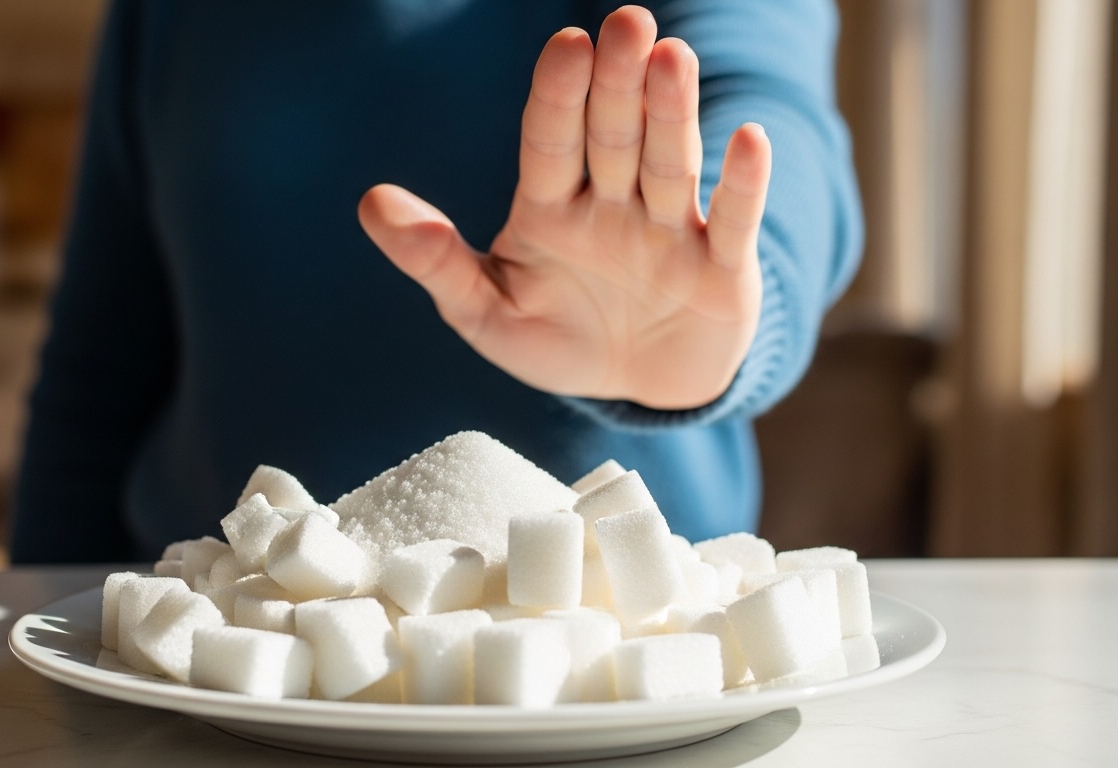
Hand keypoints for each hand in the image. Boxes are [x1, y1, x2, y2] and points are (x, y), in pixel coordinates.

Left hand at [358, 6, 770, 409]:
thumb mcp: (486, 313)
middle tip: (626, 23)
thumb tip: (370, 201)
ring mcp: (670, 231)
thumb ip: (435, 261)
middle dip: (619, 83)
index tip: (566, 45)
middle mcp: (613, 205)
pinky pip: (733, 222)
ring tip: (674, 57)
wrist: (636, 391)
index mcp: (551, 207)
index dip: (558, 96)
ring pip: (669, 164)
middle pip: (614, 136)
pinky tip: (747, 139)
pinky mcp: (722, 269)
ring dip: (673, 114)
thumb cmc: (558, 341)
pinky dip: (743, 186)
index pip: (551, 141)